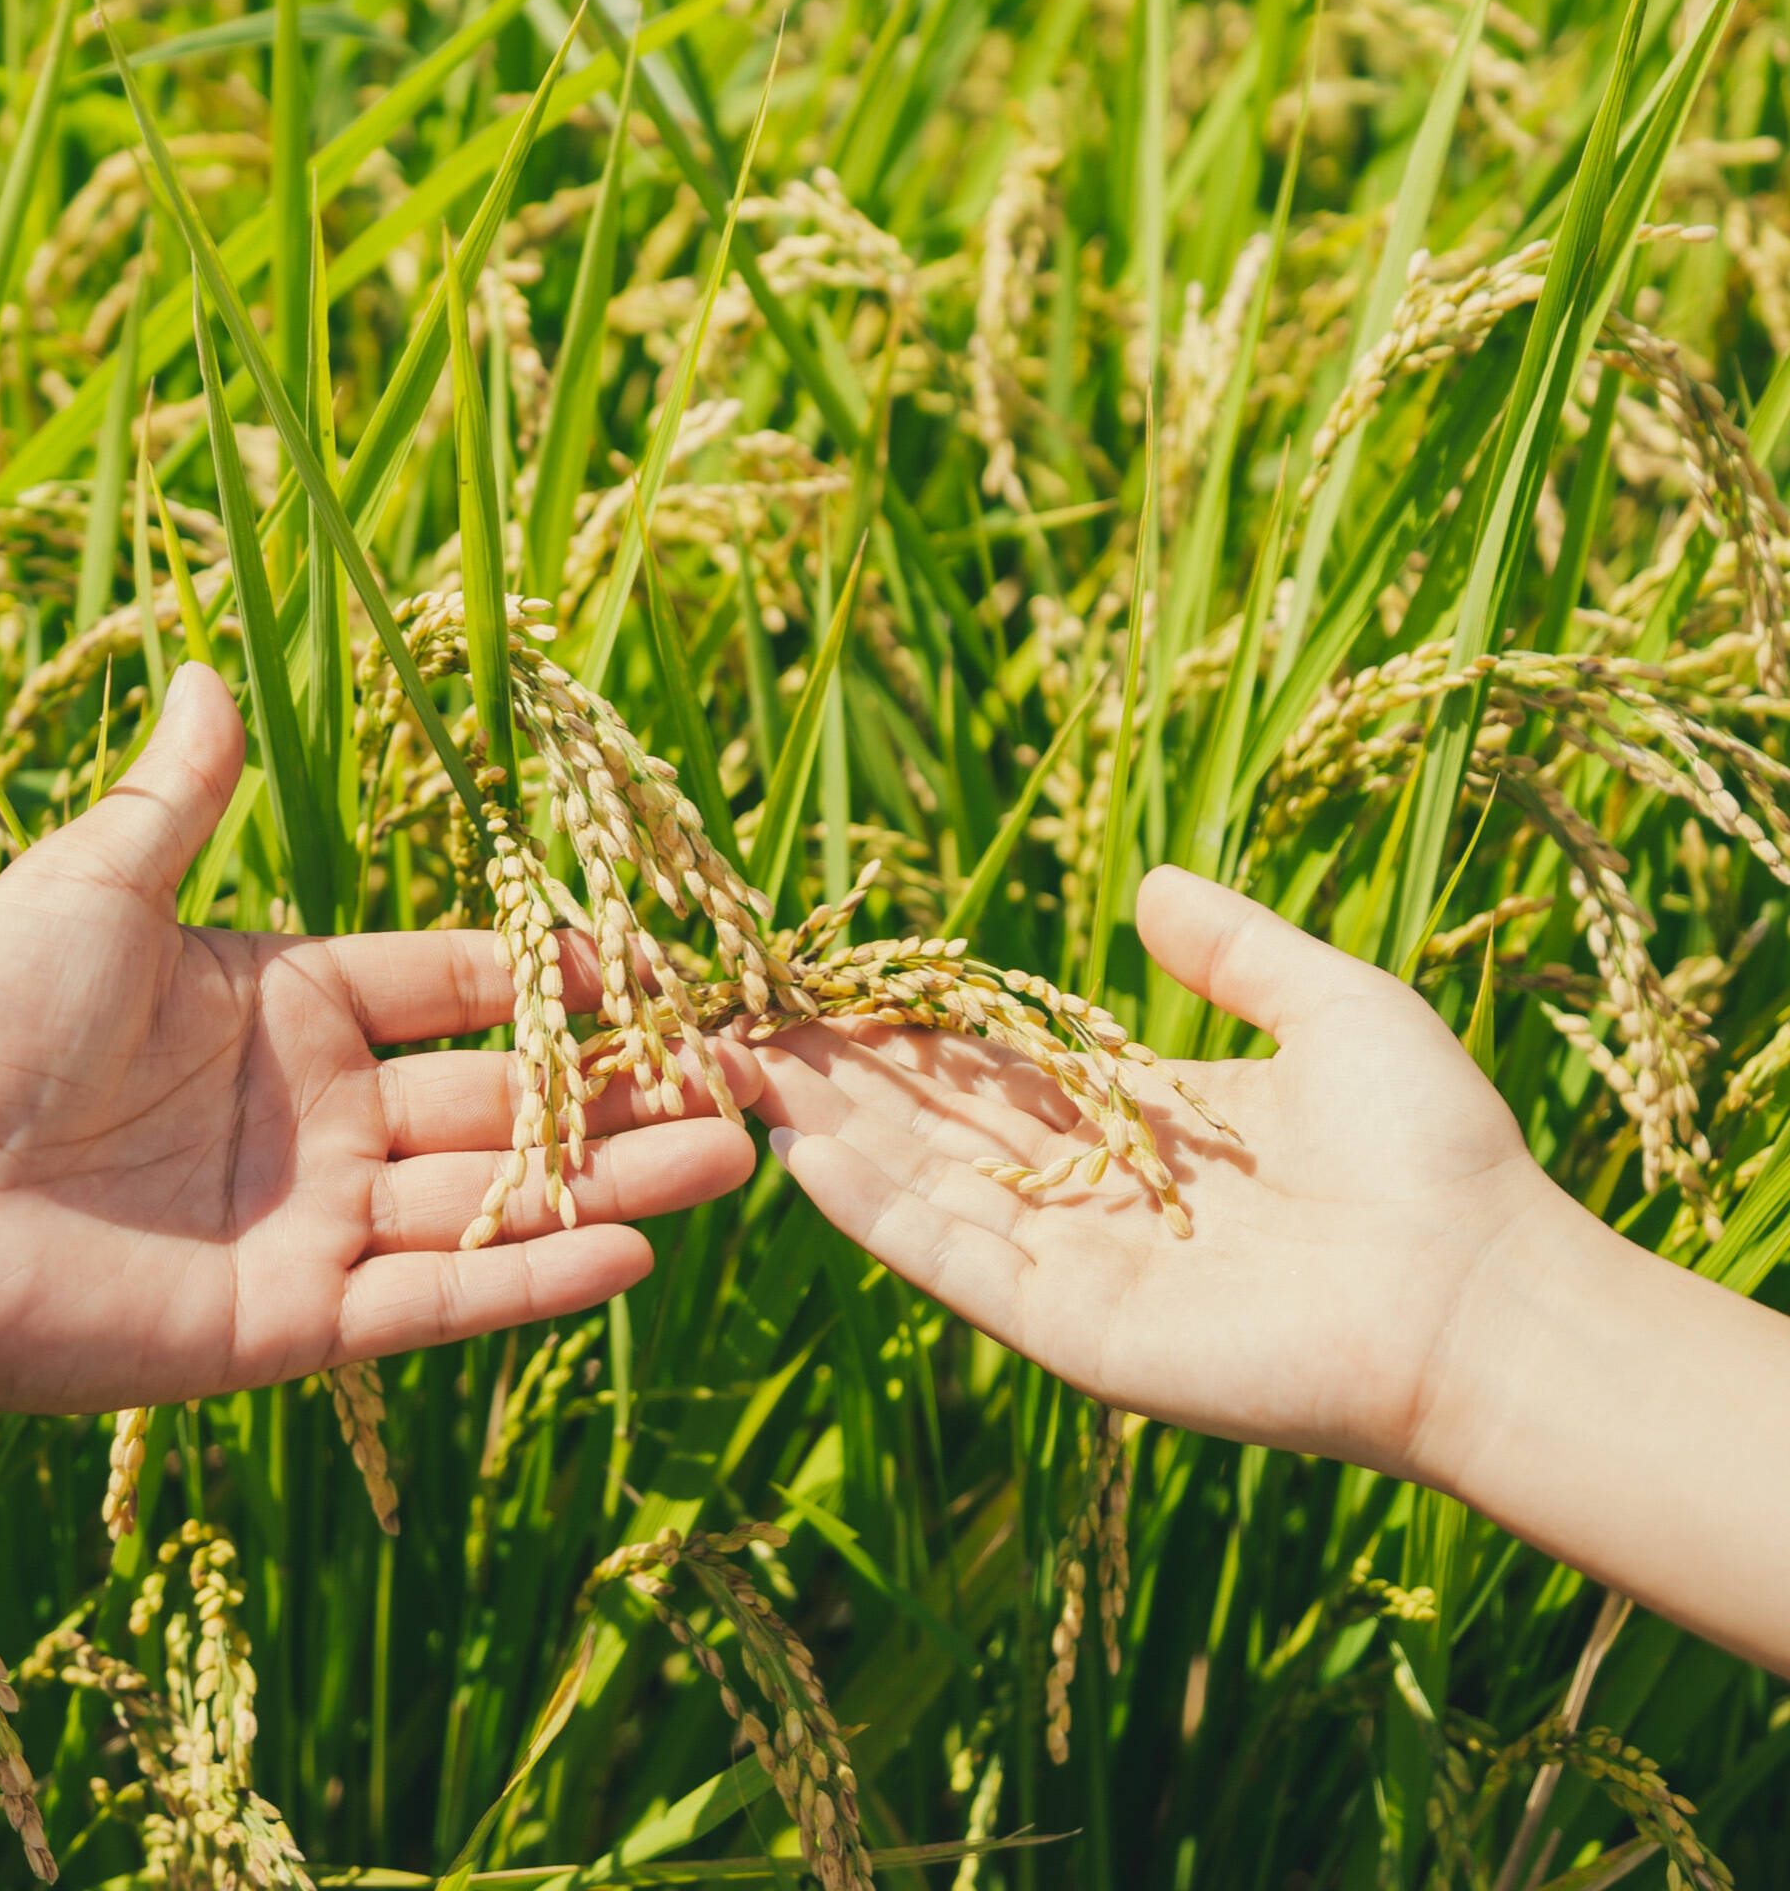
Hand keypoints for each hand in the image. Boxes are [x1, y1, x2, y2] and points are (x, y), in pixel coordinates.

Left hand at [0, 664, 757, 1413]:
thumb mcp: (94, 886)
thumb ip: (179, 795)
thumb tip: (203, 666)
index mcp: (290, 1003)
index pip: (460, 985)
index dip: (555, 976)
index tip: (659, 968)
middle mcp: (323, 1113)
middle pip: (507, 1097)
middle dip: (624, 1088)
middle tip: (744, 1077)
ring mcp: (315, 1218)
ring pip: (497, 1198)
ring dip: (615, 1179)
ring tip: (736, 1159)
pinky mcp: (291, 1318)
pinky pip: (434, 1296)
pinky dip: (533, 1280)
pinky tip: (635, 1252)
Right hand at [752, 865, 1556, 1479]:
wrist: (1487, 1288)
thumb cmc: (1434, 1150)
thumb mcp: (1333, 1008)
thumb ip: (1238, 950)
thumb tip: (1152, 885)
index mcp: (1151, 1127)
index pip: (999, 1072)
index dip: (912, 1031)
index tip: (824, 986)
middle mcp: (1103, 1200)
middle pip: (940, 1130)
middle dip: (841, 1078)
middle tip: (732, 1024)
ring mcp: (1085, 1271)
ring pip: (929, 1190)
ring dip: (834, 1135)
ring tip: (739, 1074)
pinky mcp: (1085, 1333)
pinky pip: (963, 1266)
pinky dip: (880, 1216)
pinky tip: (805, 1159)